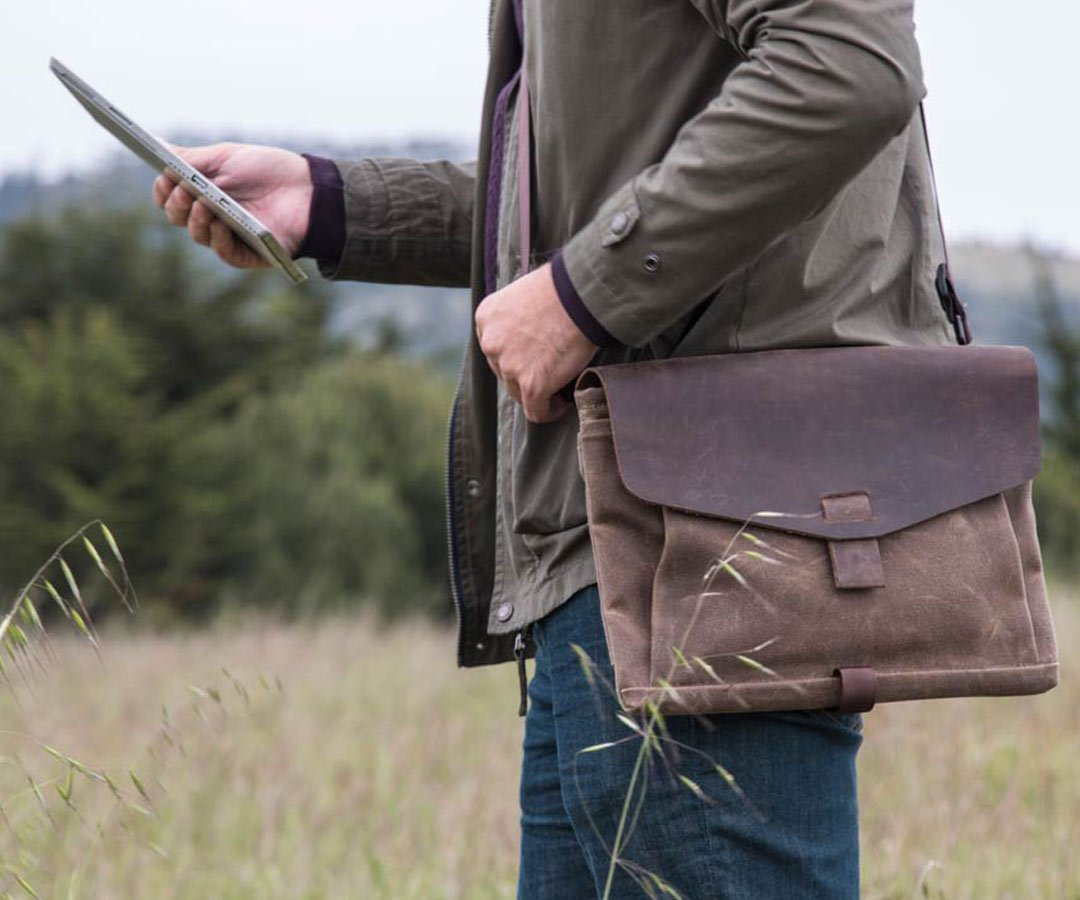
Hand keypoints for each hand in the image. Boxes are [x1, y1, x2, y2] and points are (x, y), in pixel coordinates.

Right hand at [152, 143, 312, 267]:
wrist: (307, 188)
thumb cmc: (268, 170)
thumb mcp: (226, 157)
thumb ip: (192, 158)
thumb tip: (158, 147)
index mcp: (202, 192)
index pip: (171, 197)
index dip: (163, 189)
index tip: (164, 176)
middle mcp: (211, 216)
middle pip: (179, 217)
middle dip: (176, 202)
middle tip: (183, 188)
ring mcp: (228, 236)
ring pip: (198, 234)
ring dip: (195, 219)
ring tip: (202, 203)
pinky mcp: (247, 254)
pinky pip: (224, 251)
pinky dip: (217, 238)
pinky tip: (219, 223)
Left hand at [475, 263, 597, 422]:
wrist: (582, 295)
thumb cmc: (564, 288)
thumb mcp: (525, 293)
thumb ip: (516, 317)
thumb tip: (528, 335)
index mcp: (486, 318)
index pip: (495, 347)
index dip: (515, 354)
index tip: (534, 356)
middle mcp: (491, 343)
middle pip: (504, 371)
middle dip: (524, 373)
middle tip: (549, 371)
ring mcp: (509, 366)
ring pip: (518, 392)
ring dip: (536, 392)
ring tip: (558, 389)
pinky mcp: (531, 385)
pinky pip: (536, 411)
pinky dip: (549, 411)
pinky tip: (562, 405)